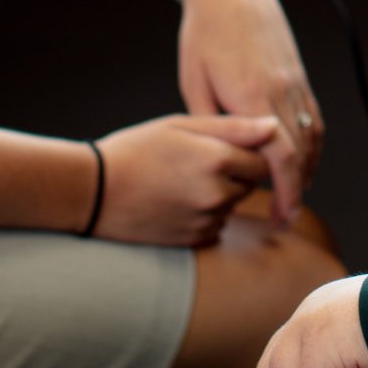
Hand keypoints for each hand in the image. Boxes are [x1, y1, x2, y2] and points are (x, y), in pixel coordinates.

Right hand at [92, 113, 276, 246]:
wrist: (93, 193)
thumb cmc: (135, 150)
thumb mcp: (180, 126)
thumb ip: (232, 127)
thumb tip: (274, 126)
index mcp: (216, 159)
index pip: (262, 160)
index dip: (244, 151)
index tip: (219, 146)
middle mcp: (217, 194)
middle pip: (249, 184)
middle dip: (233, 173)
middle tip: (194, 162)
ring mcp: (205, 221)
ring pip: (231, 206)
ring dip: (218, 195)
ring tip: (178, 182)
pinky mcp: (193, 241)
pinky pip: (215, 227)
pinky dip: (204, 216)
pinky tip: (174, 203)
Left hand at [177, 0, 323, 220]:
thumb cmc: (205, 32)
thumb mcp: (194, 81)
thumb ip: (210, 124)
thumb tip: (221, 157)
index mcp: (252, 96)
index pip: (281, 156)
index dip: (286, 191)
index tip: (281, 215)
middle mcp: (281, 91)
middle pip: (302, 152)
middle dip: (297, 190)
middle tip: (286, 217)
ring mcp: (295, 82)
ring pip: (312, 136)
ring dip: (307, 169)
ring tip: (295, 194)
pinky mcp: (298, 74)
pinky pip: (314, 116)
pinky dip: (313, 143)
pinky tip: (304, 159)